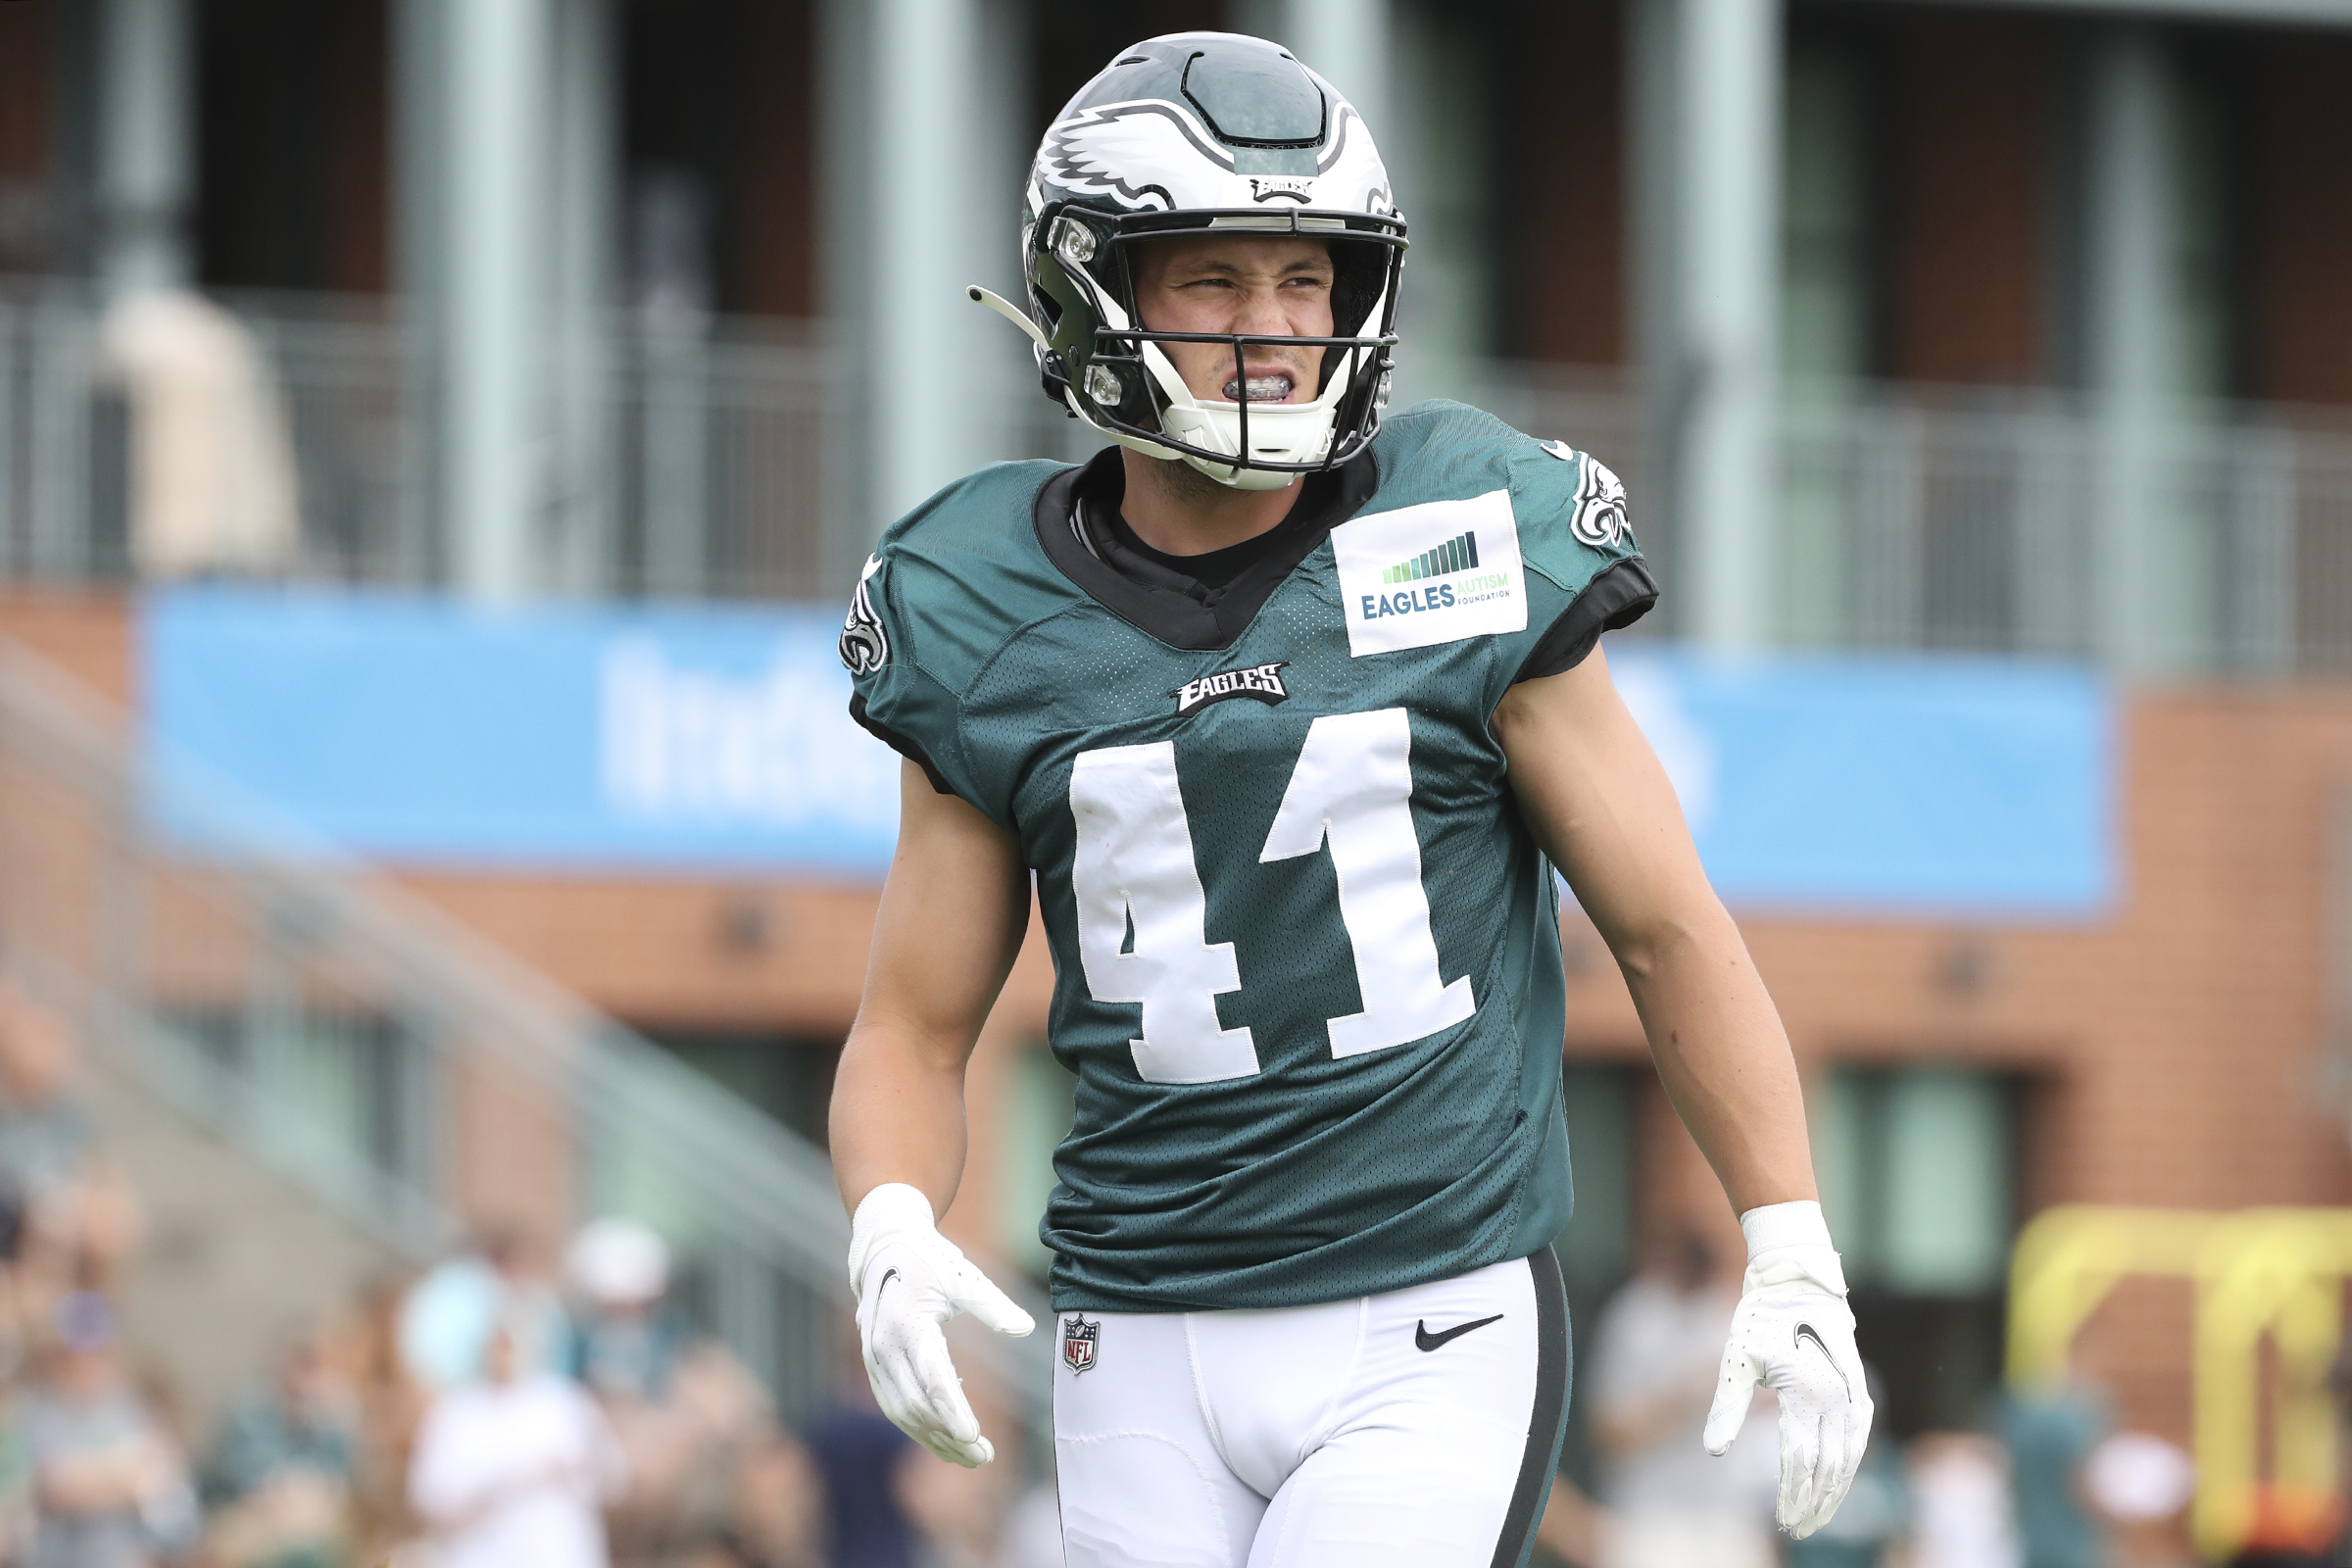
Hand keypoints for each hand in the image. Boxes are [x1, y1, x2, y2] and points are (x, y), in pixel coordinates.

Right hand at [848, 1183, 1034, 1466]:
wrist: (882, 1250)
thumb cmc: (929, 1261)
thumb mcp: (963, 1276)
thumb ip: (993, 1304)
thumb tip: (1025, 1327)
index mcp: (908, 1322)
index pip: (932, 1377)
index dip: (953, 1410)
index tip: (975, 1436)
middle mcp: (884, 1347)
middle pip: (918, 1405)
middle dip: (950, 1435)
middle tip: (986, 1456)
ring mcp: (874, 1360)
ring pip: (903, 1414)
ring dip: (936, 1440)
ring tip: (973, 1459)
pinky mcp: (875, 1368)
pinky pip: (896, 1407)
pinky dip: (920, 1430)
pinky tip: (947, 1443)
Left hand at [1702, 1201, 1872, 1537]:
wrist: (1796, 1280)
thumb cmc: (1760, 1319)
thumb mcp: (1736, 1359)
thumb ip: (1726, 1408)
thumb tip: (1713, 1453)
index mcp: (1806, 1392)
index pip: (1800, 1460)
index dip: (1792, 1495)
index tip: (1782, 1522)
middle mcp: (1837, 1397)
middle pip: (1828, 1466)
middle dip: (1813, 1503)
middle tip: (1797, 1530)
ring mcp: (1854, 1394)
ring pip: (1850, 1457)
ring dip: (1836, 1491)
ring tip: (1817, 1516)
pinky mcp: (1860, 1390)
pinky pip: (1858, 1438)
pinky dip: (1849, 1465)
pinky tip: (1837, 1482)